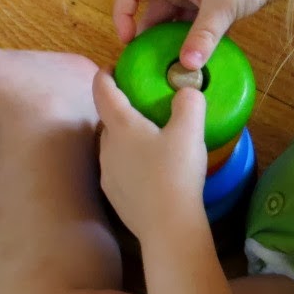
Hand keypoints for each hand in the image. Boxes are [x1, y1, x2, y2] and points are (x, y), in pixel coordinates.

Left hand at [92, 71, 208, 238]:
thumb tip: (187, 91)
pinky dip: (130, 162)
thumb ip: (189, 102)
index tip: (113, 66)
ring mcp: (107, 172)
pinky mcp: (113, 195)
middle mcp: (106, 146)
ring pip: (112, 145)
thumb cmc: (176, 173)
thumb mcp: (191, 130)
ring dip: (125, 138)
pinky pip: (118, 169)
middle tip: (142, 104)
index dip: (106, 74)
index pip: (103, 90)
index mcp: (121, 125)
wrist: (167, 227)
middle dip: (121, 108)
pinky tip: (149, 171)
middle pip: (107, 119)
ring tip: (149, 139)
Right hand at [113, 0, 293, 69]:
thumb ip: (203, 37)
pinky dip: (193, 37)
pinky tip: (200, 57)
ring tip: (173, 65)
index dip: (122, 12)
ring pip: (176, 16)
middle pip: (153, 8)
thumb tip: (186, 67)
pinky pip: (196, 20)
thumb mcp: (223, 7)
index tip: (127, 40)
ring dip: (172, 38)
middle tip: (150, 63)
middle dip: (148, 34)